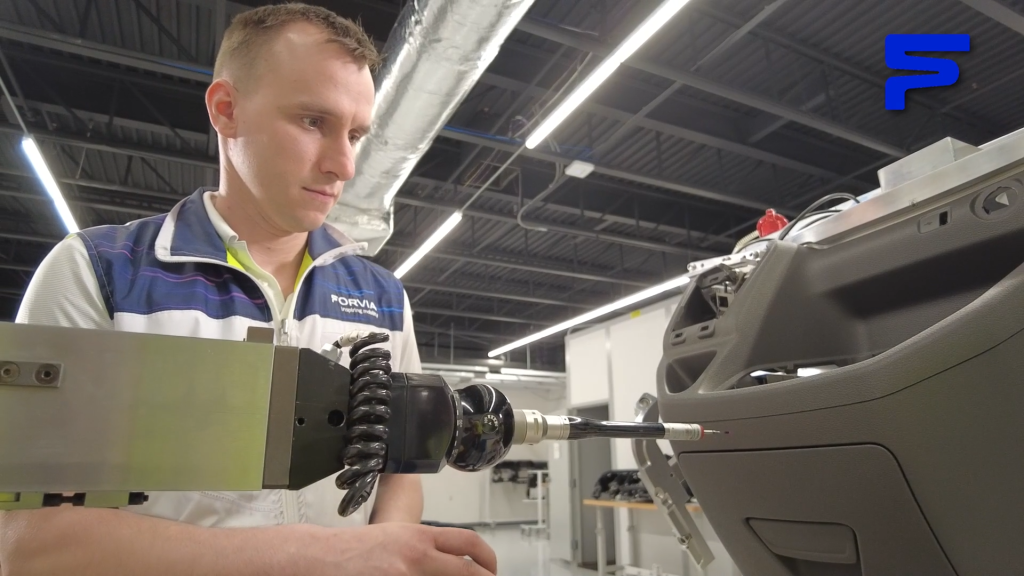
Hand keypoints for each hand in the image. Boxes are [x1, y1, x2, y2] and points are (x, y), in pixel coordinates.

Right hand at [282, 523, 496, 575]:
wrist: (319, 558)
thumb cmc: (354, 551)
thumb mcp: (396, 539)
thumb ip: (425, 550)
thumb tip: (456, 564)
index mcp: (418, 537)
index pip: (468, 542)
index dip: (488, 558)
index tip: (491, 570)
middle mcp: (415, 556)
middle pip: (467, 572)